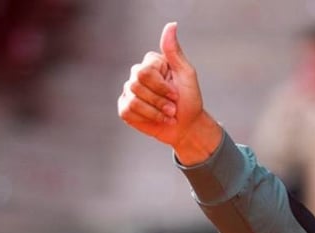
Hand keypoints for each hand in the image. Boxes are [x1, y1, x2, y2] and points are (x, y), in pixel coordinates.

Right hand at [117, 22, 221, 163]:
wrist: (187, 126)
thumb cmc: (189, 100)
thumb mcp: (187, 74)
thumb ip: (174, 52)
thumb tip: (171, 25)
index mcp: (151, 64)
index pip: (145, 71)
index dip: (162, 86)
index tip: (177, 93)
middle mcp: (137, 74)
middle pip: (137, 84)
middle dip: (159, 100)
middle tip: (173, 107)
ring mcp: (129, 91)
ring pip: (133, 100)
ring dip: (156, 112)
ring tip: (168, 114)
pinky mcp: (125, 108)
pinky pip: (128, 110)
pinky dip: (147, 118)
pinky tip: (158, 120)